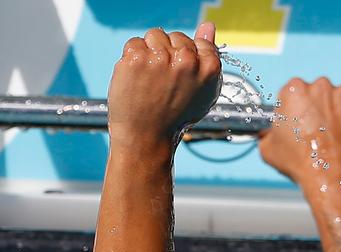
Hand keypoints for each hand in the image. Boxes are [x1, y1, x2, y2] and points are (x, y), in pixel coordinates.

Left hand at [108, 22, 221, 154]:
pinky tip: (136, 79)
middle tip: (163, 84)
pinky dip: (132, 59)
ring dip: (149, 54)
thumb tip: (209, 26)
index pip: (199, 42)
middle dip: (167, 54)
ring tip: (149, 81)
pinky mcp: (136, 58)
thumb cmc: (174, 116)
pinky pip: (134, 43)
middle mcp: (186, 61)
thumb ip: (207, 56)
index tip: (179, 78)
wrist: (146, 138)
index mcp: (208, 68)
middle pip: (175, 37)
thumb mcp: (201, 90)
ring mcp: (160, 58)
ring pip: (154, 36)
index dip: (187, 58)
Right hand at [258, 77, 340, 186]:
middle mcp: (319, 86)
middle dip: (320, 107)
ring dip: (339, 111)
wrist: (331, 177)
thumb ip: (267, 133)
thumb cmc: (300, 164)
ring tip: (337, 135)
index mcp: (294, 90)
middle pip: (319, 92)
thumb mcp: (269, 149)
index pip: (295, 92)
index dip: (298, 108)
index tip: (302, 122)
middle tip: (320, 131)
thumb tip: (267, 132)